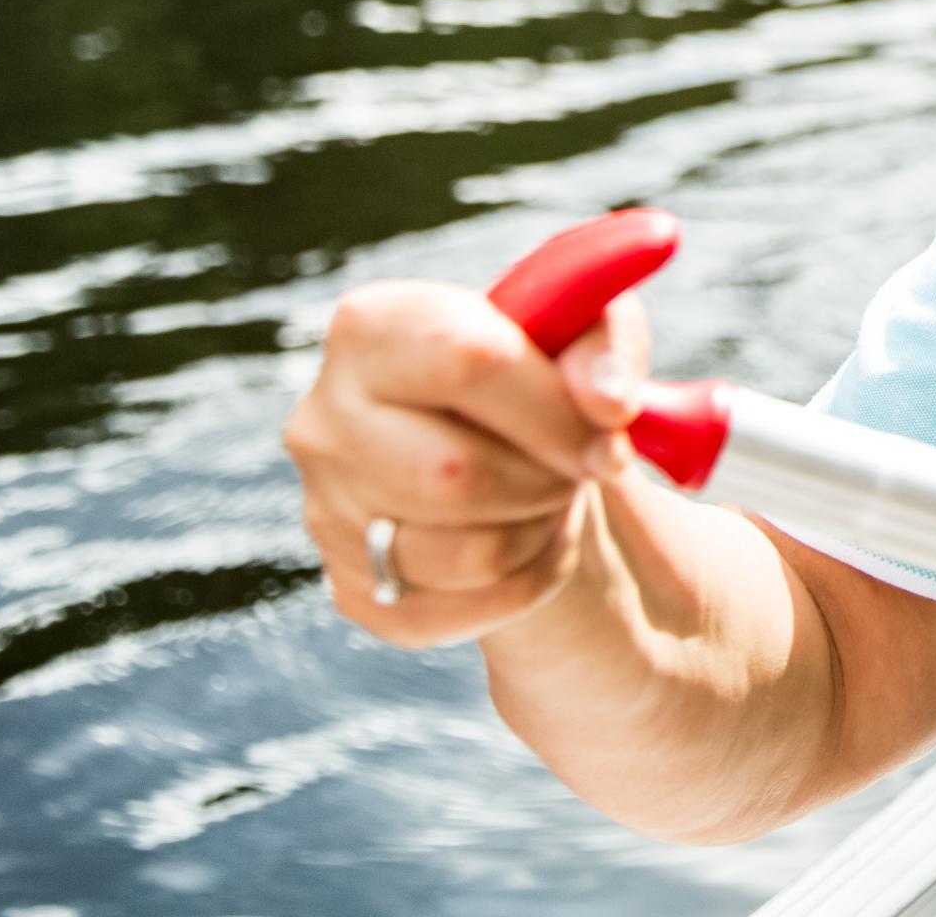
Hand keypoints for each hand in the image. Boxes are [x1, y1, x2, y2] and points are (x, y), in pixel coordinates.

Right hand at [284, 277, 648, 646]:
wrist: (495, 440)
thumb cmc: (538, 368)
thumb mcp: (583, 325)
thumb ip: (606, 347)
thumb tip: (609, 404)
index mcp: (371, 329)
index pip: (468, 362)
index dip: (555, 409)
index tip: (611, 433)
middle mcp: (324, 422)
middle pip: (455, 475)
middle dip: (548, 478)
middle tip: (583, 466)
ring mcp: (327, 513)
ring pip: (464, 555)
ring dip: (541, 530)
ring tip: (554, 493)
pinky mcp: (356, 591)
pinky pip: (465, 609)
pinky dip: (530, 580)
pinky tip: (535, 538)